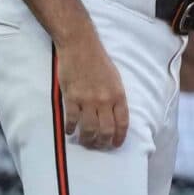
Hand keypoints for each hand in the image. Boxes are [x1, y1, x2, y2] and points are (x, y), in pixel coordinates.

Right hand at [57, 35, 128, 150]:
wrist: (81, 48)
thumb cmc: (99, 62)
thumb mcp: (115, 79)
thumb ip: (115, 97)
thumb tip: (114, 115)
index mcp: (119, 95)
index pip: (122, 123)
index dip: (120, 137)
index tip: (116, 144)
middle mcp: (105, 100)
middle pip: (106, 130)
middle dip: (103, 142)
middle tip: (99, 146)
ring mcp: (87, 100)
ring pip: (89, 128)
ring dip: (87, 139)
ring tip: (85, 142)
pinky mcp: (71, 98)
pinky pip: (72, 119)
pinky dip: (71, 128)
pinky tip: (70, 132)